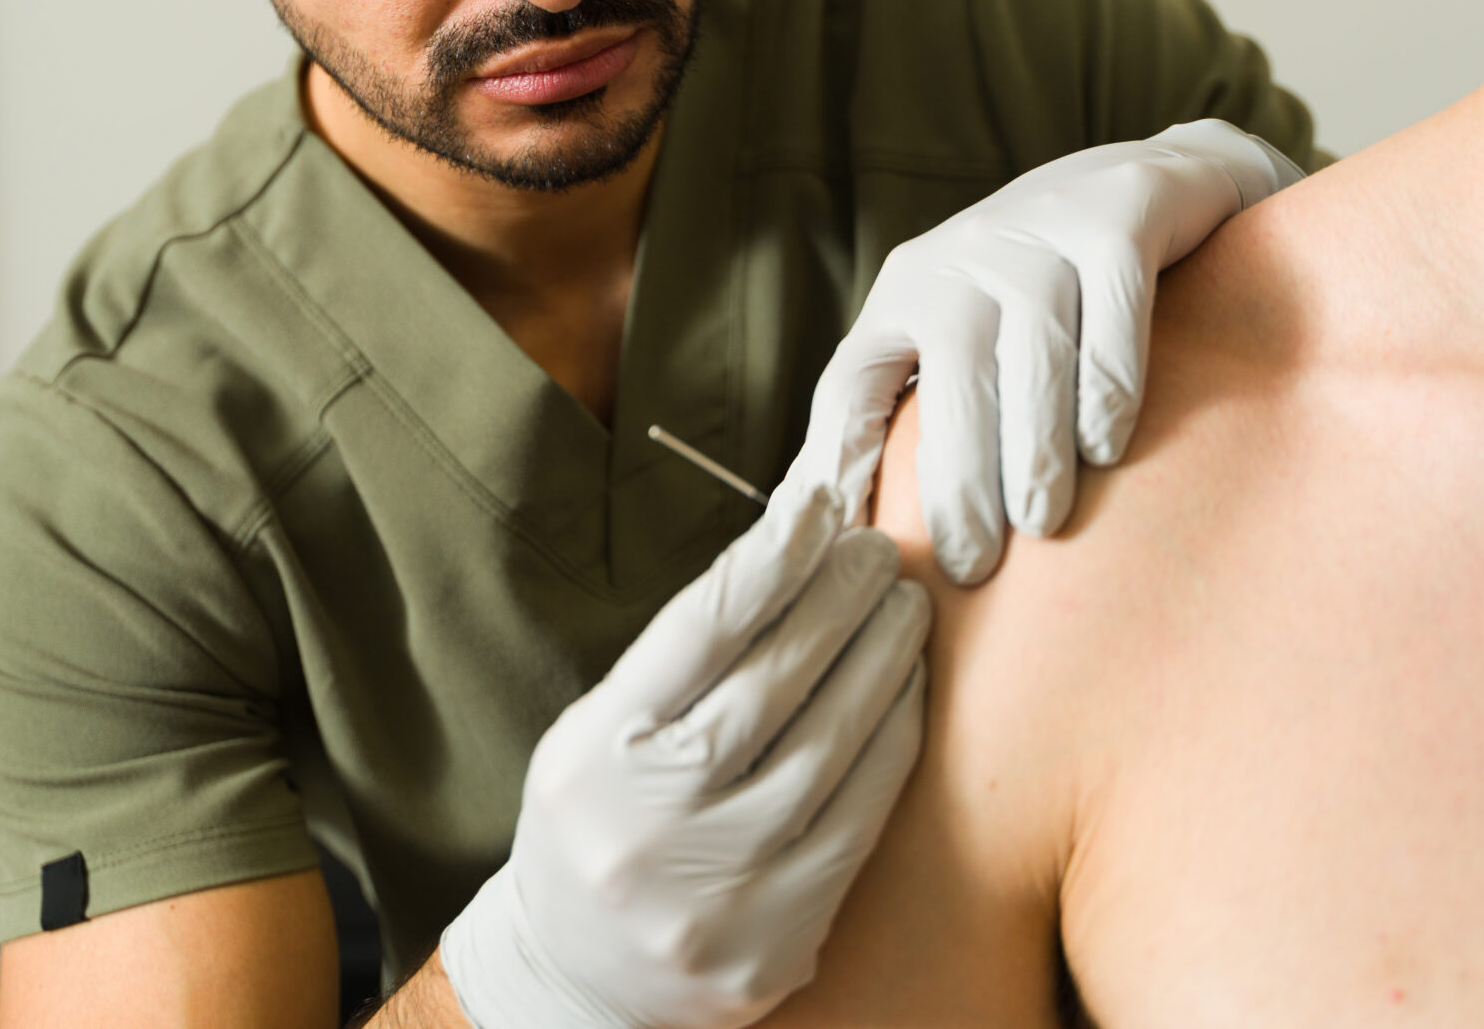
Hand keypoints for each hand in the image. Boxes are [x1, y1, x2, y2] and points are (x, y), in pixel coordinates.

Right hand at [438, 485, 928, 1028]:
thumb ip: (679, 663)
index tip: (818, 504)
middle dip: (838, 599)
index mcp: (595, 756)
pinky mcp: (776, 941)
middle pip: (773, 682)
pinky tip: (907, 694)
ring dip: (881, 661)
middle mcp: (650, 824)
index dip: (770, 557)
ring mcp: (717, 891)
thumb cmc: (598, 827)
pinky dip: (892, 745)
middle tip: (878, 550)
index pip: (700, 631)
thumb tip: (785, 555)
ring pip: (828, 749)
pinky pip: (859, 822)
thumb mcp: (598, 734)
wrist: (576, 987)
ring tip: (905, 607)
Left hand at [786, 119, 1304, 583]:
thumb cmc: (1045, 288)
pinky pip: (1113, 313)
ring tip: (1041, 522)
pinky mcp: (1118, 218)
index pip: (851, 386)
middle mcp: (962, 257)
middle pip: (950, 377)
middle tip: (971, 563)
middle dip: (957, 477)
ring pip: (1033, 353)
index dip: (839, 465)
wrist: (1156, 178)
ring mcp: (1041, 233)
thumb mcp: (962, 329)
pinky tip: (1108, 448)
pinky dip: (1110, 385)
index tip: (849, 546)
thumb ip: (914, 405)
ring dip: (1035, 445)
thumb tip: (846, 525)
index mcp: (907, 292)